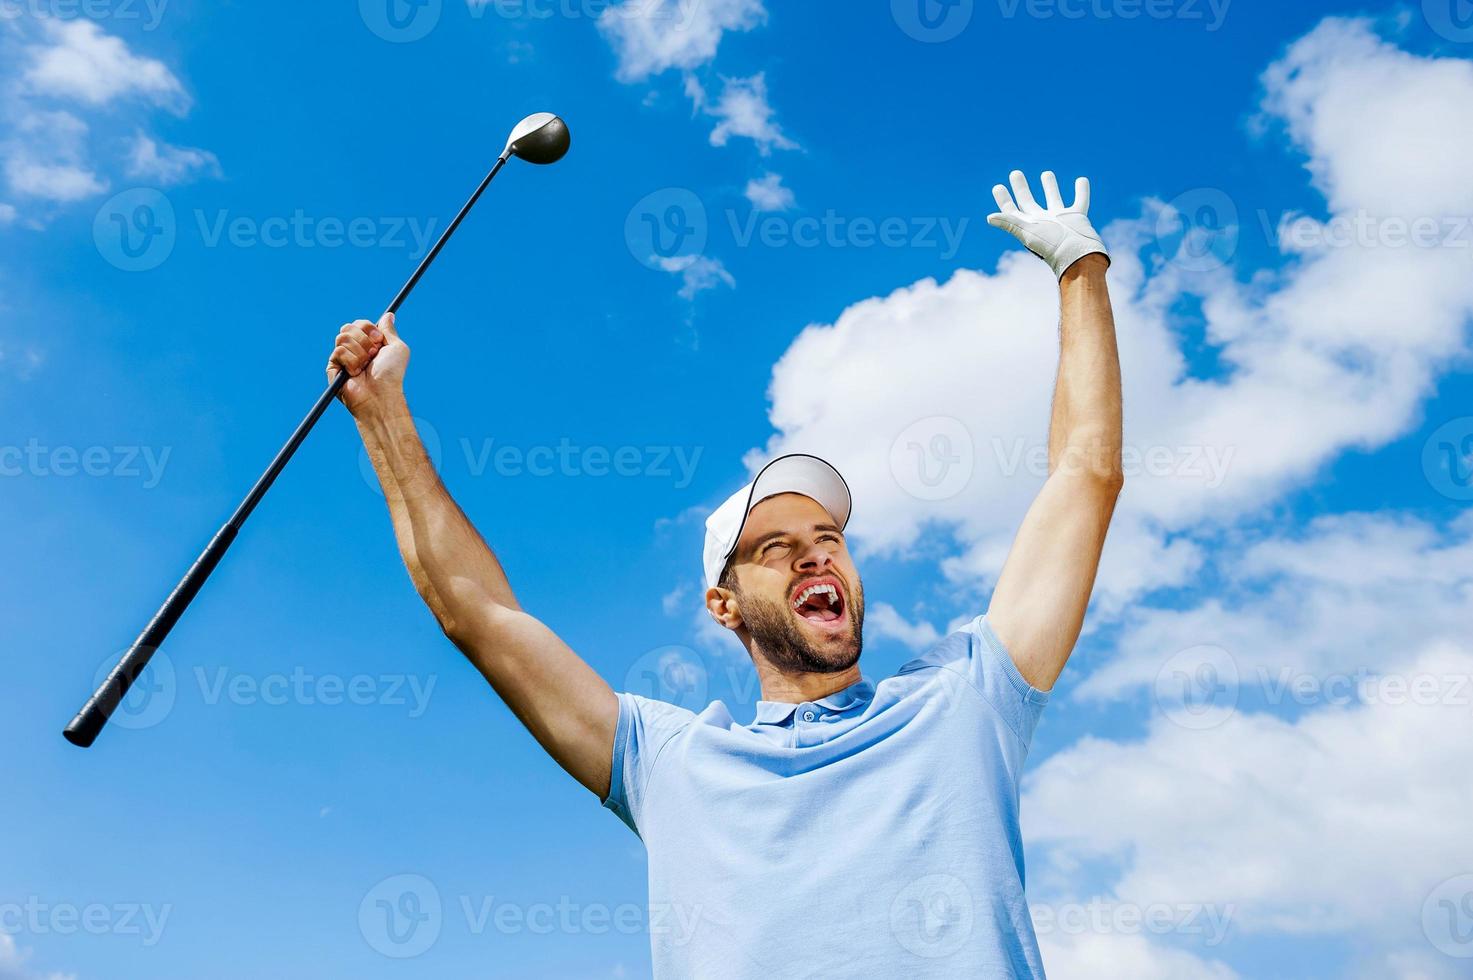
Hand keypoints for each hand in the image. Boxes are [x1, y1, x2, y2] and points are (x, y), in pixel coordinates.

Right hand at [326, 312, 408, 415]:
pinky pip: (338, 351)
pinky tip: (356, 373)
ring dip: (359, 351)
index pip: (359, 323)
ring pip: (342, 337)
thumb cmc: (392, 374)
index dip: (368, 328)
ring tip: (365, 366)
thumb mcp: (397, 348)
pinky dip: (352, 361)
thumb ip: (389, 330)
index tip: (379, 339)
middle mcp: (354, 349)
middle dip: (363, 338)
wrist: (381, 394)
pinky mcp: (333, 368)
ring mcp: (342, 358)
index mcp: (368, 343)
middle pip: (348, 326)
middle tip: (373, 353)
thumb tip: (388, 315)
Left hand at [988, 170, 1108, 279]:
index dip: (1004, 200)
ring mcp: (1060, 218)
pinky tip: (1081, 180)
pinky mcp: (1076, 217)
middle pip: (1028, 202)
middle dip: (1021, 188)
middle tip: (1015, 173)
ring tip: (1046, 173)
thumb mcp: (1027, 232)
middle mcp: (1042, 221)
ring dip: (1050, 187)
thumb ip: (1009, 223)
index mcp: (1028, 225)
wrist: (1076, 255)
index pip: (1011, 211)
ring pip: (1053, 198)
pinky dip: (1081, 190)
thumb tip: (989, 217)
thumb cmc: (1050, 246)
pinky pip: (1080, 200)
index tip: (998, 187)